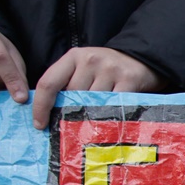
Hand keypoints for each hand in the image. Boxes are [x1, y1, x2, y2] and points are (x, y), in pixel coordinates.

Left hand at [32, 47, 164, 128]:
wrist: (144, 59)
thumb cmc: (109, 69)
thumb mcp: (85, 68)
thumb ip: (70, 84)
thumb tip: (50, 114)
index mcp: (74, 57)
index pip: (49, 82)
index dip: (41, 106)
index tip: (39, 124)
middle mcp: (90, 60)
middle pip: (72, 96)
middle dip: (72, 113)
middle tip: (74, 128)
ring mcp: (110, 69)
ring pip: (93, 103)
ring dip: (92, 118)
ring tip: (95, 127)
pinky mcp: (129, 80)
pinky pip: (113, 106)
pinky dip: (110, 117)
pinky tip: (110, 124)